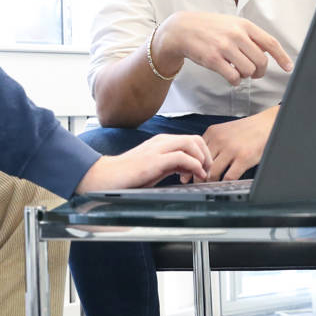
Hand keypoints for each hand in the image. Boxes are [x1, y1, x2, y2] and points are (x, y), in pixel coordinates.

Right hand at [75, 133, 211, 192]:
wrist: (107, 177)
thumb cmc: (129, 175)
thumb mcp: (156, 168)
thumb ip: (173, 165)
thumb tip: (190, 168)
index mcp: (162, 142)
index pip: (191, 139)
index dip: (203, 153)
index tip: (204, 169)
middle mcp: (162, 141)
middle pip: (195, 138)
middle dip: (207, 155)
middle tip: (207, 171)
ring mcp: (158, 149)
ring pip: (191, 143)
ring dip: (202, 159)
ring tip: (202, 174)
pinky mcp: (155, 160)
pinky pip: (182, 156)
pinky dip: (194, 166)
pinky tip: (193, 176)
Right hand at [157, 12, 292, 85]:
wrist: (182, 29)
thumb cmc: (210, 27)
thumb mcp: (232, 24)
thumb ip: (249, 36)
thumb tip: (266, 52)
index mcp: (244, 25)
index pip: (270, 43)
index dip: (282, 57)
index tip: (288, 67)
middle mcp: (236, 35)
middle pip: (261, 61)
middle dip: (260, 71)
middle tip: (254, 73)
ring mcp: (224, 47)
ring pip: (248, 71)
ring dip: (246, 76)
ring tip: (238, 72)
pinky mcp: (213, 59)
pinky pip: (233, 77)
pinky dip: (235, 81)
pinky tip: (230, 77)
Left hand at [199, 107, 277, 180]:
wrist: (266, 124)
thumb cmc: (246, 130)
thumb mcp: (224, 131)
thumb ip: (212, 143)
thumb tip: (200, 160)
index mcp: (212, 133)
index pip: (195, 153)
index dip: (192, 165)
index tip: (190, 173)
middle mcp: (219, 140)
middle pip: (201, 164)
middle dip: (198, 175)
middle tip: (198, 183)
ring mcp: (231, 149)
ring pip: (213, 173)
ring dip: (211, 182)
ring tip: (211, 186)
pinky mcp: (244, 158)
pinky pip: (229, 177)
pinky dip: (225, 183)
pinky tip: (226, 184)